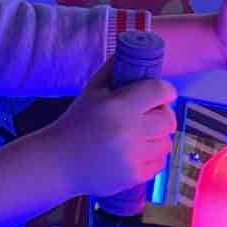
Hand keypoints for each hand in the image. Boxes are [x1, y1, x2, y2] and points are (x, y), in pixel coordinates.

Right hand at [48, 68, 176, 198]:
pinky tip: (134, 153)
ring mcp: (132, 156)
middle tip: (149, 116)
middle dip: (162, 115)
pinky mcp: (134, 176)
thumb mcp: (91, 91)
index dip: (164, 91)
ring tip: (139, 136)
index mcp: (118, 106)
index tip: (161, 94)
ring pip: (166, 143)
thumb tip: (133, 50)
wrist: (58, 162)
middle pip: (169, 120)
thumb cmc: (76, 122)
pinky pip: (159, 163)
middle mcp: (129, 131)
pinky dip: (150, 157)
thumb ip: (113, 70)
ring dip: (157, 137)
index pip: (160, 92)